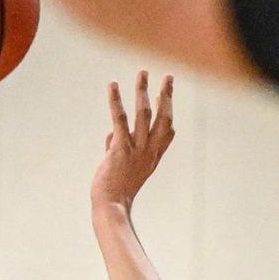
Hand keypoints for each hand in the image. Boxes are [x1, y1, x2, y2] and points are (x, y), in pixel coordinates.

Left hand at [90, 71, 173, 212]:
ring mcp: (136, 149)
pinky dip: (115, 100)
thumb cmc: (114, 193)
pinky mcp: (121, 148)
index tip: (164, 98)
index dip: (168, 114)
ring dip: (143, 91)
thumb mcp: (121, 170)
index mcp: (152, 158)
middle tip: (168, 77)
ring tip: (143, 73)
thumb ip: (118, 149)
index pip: (167, 134)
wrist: (111, 206)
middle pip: (163, 118)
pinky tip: (113, 86)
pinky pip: (119, 118)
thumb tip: (110, 135)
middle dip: (166, 96)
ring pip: (143, 113)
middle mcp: (148, 151)